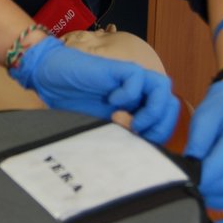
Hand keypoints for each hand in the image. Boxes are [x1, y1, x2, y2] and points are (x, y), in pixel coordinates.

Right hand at [11, 37, 179, 140]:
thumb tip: (143, 154)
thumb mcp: (104, 129)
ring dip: (150, 109)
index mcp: (139, 106)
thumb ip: (124, 136)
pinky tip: (111, 100)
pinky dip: (128, 93)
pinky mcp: (118, 68)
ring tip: (127, 120)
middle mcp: (140, 92)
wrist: (51, 80)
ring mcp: (130, 79)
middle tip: (135, 133)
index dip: (160, 135)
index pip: (167, 120)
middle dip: (159, 125)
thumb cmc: (75, 105)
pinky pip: (138, 78)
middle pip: (171, 105)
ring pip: (163, 88)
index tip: (141, 145)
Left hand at [185, 80, 222, 222]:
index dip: (199, 176)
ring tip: (196, 197)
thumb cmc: (222, 108)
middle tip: (184, 187)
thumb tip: (189, 167)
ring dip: (216, 203)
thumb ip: (198, 141)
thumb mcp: (205, 115)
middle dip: (204, 190)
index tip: (179, 178)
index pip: (221, 165)